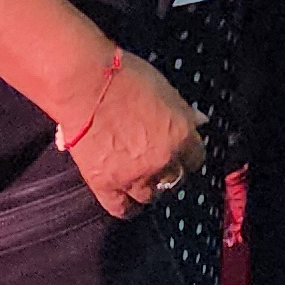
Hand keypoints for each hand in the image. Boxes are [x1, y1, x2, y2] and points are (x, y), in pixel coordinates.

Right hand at [64, 51, 207, 219]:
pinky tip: (127, 202)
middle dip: (169, 171)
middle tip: (158, 163)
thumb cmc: (124, 76)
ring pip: (151, 195)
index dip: (188, 154)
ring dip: (149, 188)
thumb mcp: (164, 88)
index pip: (196, 157)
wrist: (85, 84)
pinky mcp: (106, 184)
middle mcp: (163, 159)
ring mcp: (135, 175)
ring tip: (142, 179)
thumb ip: (182, 110)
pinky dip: (126, 207)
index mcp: (181, 134)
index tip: (181, 153)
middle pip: (175, 178)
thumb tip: (199, 121)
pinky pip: (121, 208)